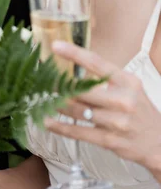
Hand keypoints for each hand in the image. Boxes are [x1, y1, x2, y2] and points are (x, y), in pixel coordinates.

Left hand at [44, 41, 160, 175]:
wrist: (158, 142)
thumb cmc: (139, 109)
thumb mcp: (130, 87)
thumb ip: (106, 79)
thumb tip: (74, 70)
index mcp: (127, 81)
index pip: (97, 63)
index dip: (74, 53)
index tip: (55, 46)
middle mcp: (123, 100)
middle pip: (82, 90)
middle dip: (59, 84)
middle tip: (41, 79)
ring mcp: (116, 122)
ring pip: (77, 110)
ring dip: (56, 104)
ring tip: (40, 97)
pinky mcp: (109, 140)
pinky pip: (78, 132)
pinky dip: (59, 126)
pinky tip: (46, 120)